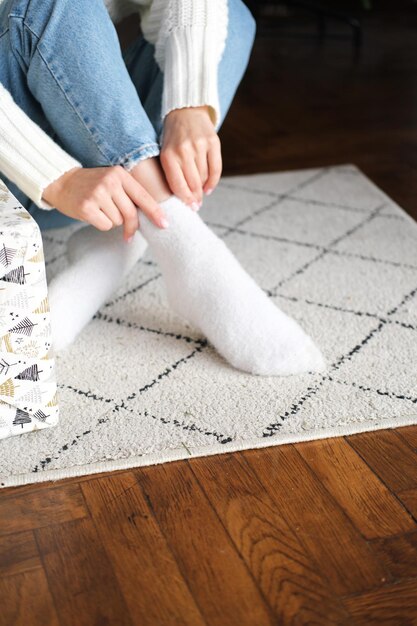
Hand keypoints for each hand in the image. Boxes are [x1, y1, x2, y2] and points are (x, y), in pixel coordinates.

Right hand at [42, 165, 168, 240]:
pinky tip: (92, 214)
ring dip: (111, 221)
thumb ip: (130, 194)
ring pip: (118, 221)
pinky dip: (100, 224)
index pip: (143, 196)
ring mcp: (97, 194)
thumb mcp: (112, 181)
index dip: (155, 212)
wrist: (61, 182)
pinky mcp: (87, 207)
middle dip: (131, 226)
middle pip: (131, 213)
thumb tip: (152, 217)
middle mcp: (110, 182)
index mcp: (120, 174)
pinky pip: (105, 225)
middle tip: (128, 235)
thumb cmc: (92, 185)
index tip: (165, 224)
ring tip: (100, 210)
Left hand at [159, 105, 221, 208]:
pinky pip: (216, 169)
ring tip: (200, 193)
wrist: (185, 111)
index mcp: (168, 156)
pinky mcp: (213, 142)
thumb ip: (173, 175)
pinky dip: (213, 182)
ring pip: (204, 178)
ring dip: (202, 189)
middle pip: (193, 184)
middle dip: (195, 198)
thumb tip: (186, 201)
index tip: (190, 207)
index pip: (178, 186)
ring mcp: (199, 145)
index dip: (185, 200)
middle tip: (196, 205)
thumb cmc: (173, 139)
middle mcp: (183, 150)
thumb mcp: (165, 154)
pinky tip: (208, 188)